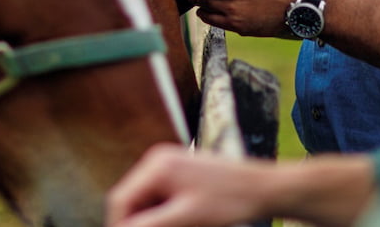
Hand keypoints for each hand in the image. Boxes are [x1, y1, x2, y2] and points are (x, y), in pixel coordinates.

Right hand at [106, 144, 273, 226]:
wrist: (261, 187)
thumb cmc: (229, 199)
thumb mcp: (184, 217)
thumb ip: (149, 225)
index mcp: (157, 166)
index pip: (120, 200)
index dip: (118, 225)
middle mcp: (159, 160)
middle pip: (131, 199)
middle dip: (137, 222)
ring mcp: (170, 164)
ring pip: (146, 200)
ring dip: (151, 220)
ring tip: (177, 226)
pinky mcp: (181, 172)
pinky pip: (160, 196)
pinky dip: (163, 213)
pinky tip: (181, 223)